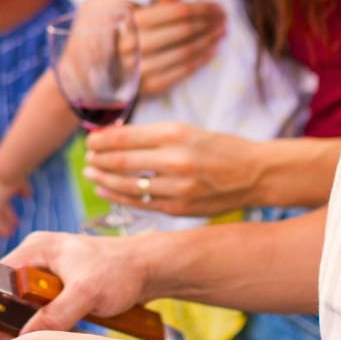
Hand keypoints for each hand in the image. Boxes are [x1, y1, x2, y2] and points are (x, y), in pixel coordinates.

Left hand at [0, 172, 29, 237]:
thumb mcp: (21, 184)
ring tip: (8, 235)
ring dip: (0, 227)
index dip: (7, 215)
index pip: (1, 206)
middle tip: (11, 230)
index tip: (14, 222)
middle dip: (4, 221)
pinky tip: (5, 233)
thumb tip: (27, 196)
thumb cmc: (16, 173)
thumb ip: (23, 190)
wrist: (9, 168)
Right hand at [0, 231, 150, 335]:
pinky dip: (48, 325)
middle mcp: (37, 260)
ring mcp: (49, 275)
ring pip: (26, 307)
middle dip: (12, 320)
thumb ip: (55, 314)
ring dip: (33, 325)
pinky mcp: (61, 290)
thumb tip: (24, 337)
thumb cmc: (119, 270)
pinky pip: (43, 312)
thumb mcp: (86, 292)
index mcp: (34, 249)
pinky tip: (60, 335)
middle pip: (8, 296)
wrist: (149, 270)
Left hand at [83, 121, 260, 216]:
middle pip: (121, 162)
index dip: (101, 141)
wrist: (253, 173)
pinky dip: (119, 196)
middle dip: (98, 160)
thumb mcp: (186, 130)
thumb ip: (151, 136)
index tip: (90, 141)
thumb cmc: (217, 147)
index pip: (124, 138)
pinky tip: (106, 190)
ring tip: (91, 175)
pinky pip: (141, 203)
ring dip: (104, 180)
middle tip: (87, 158)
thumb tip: (112, 138)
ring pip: (128, 185)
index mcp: (175, 133)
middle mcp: (175, 160)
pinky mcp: (179, 209)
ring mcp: (177, 188)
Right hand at [130, 0, 223, 96]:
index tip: (218, 7)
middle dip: (208, 24)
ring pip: (184, 52)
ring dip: (208, 41)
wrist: (112, 73)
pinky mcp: (149, 86)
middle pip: (183, 31)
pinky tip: (212, 51)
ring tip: (221, 33)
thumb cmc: (133, 36)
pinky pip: (181, 72)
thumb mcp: (143, 14)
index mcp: (132, 21)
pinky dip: (200, 61)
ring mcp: (140, 68)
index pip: (176, 11)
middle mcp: (134, 44)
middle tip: (224, 19)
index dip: (201, 8)